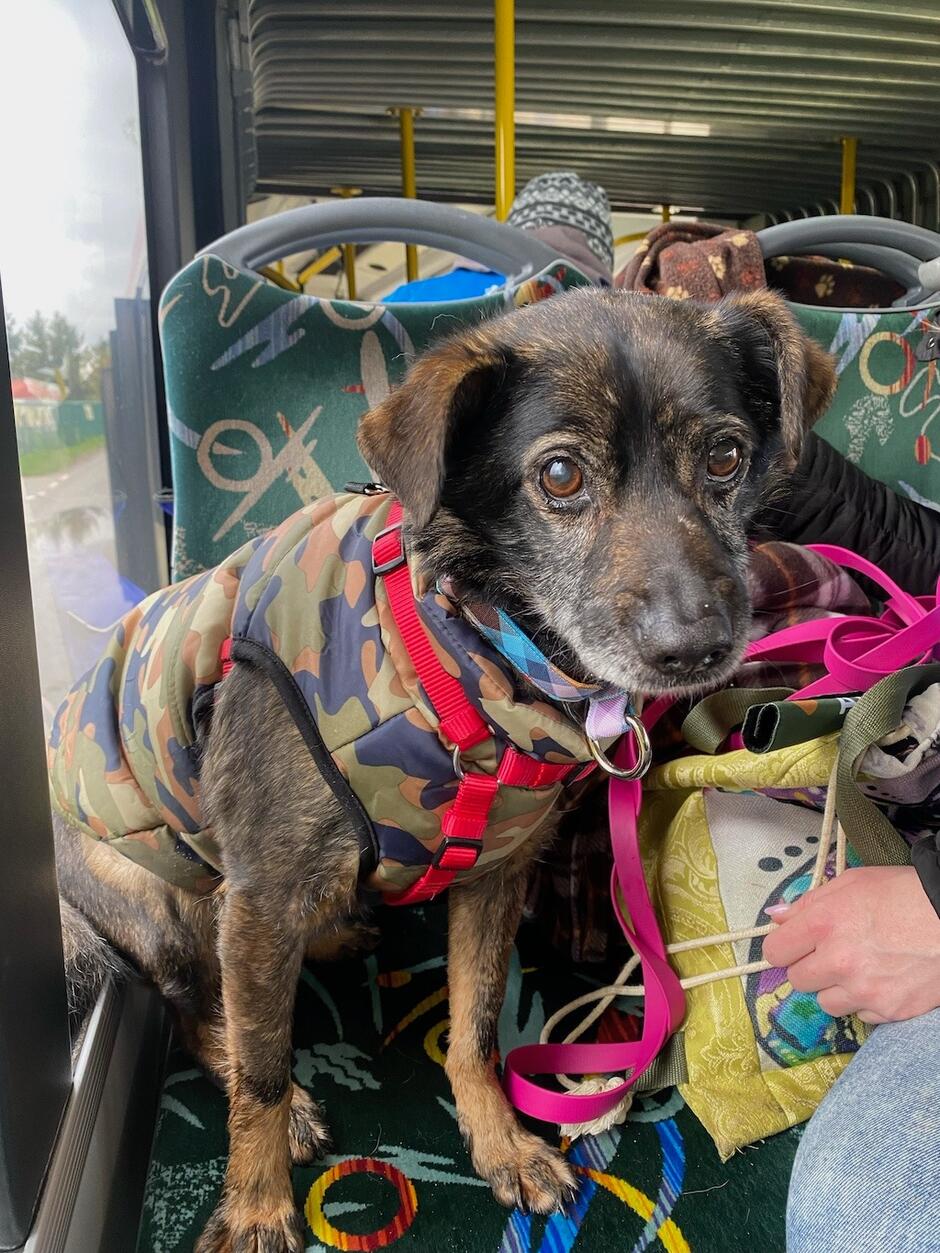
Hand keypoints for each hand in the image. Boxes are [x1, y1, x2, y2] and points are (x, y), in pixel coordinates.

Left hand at [762, 866, 939, 1023]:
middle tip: (832, 954)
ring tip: (860, 968)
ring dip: (836, 989)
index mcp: (823, 923)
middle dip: (810, 967)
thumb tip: (775, 917)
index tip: (794, 945)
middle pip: (797, 980)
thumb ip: (808, 902)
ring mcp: (863, 990)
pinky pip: (860, 1015)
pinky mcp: (888, 1011)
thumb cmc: (905, 893)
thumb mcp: (852, 883)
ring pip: (825, 1003)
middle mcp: (838, 961)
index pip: (775, 951)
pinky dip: (866, 1002)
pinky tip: (882, 980)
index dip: (784, 947)